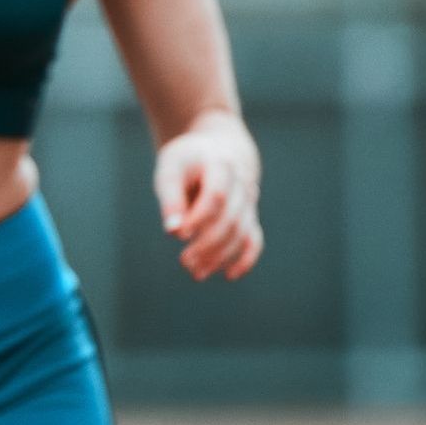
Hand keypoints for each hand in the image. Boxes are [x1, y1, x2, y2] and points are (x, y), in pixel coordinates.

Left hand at [155, 126, 263, 281]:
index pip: (216, 195)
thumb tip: (172, 232)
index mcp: (220, 166)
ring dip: (221, 256)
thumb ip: (171, 199)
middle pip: (230, 218)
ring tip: (196, 272)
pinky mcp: (249, 216)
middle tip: (185, 261)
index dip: (200, 218)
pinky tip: (229, 275)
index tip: (180, 234)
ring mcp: (248, 201)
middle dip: (208, 244)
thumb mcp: (171, 170)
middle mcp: (241, 183)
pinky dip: (246, 259)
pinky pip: (254, 239)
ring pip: (242, 232)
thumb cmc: (187, 162)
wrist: (216, 149)